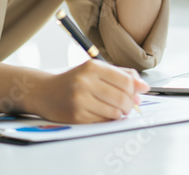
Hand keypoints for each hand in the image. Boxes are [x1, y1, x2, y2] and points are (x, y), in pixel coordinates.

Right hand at [26, 59, 148, 123]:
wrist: (44, 92)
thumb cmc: (74, 80)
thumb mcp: (95, 70)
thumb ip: (121, 74)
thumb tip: (144, 87)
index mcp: (92, 67)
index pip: (126, 80)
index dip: (136, 90)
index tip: (138, 95)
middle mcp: (85, 82)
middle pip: (122, 97)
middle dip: (130, 105)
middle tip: (129, 106)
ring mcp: (79, 100)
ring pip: (115, 112)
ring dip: (121, 114)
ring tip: (116, 109)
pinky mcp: (76, 116)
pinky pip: (103, 121)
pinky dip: (109, 119)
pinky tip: (103, 113)